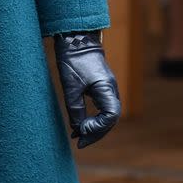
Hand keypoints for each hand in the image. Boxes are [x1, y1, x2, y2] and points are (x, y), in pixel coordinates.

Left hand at [53, 31, 120, 148]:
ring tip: (78, 137)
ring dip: (94, 128)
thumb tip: (77, 128)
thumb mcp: (70, 86)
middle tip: (79, 142)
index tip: (80, 132)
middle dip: (95, 133)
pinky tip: (80, 125)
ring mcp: (108, 89)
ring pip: (107, 116)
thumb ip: (75, 109)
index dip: (97, 128)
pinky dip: (93, 119)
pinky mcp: (102, 88)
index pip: (111, 117)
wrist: (76, 39)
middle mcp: (111, 90)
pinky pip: (103, 109)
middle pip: (110, 120)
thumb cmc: (73, 60)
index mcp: (107, 88)